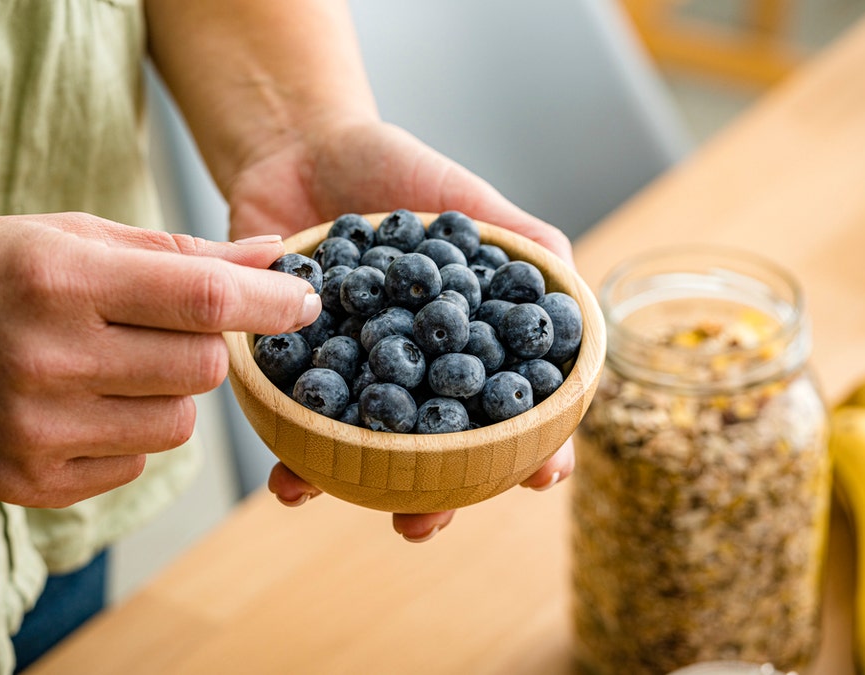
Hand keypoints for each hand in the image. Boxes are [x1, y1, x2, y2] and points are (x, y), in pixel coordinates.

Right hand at [0, 213, 318, 507]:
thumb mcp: (72, 234)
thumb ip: (179, 251)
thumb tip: (275, 257)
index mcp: (58, 278)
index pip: (202, 300)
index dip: (269, 304)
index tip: (307, 301)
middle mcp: (46, 358)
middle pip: (202, 368)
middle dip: (209, 344)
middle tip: (170, 324)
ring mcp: (35, 429)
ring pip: (179, 423)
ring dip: (172, 392)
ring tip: (118, 362)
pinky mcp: (30, 482)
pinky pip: (136, 461)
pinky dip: (131, 431)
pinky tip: (82, 400)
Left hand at [225, 117, 575, 540]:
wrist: (298, 146)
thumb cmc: (392, 170)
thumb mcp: (464, 200)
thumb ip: (521, 242)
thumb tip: (574, 294)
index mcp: (463, 340)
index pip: (508, 406)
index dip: (531, 444)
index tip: (541, 474)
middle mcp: (413, 369)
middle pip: (437, 449)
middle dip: (438, 495)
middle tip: (428, 522)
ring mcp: (354, 375)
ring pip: (366, 452)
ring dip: (363, 492)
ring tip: (360, 515)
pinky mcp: (294, 370)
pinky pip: (296, 423)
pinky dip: (293, 457)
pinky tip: (289, 478)